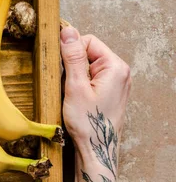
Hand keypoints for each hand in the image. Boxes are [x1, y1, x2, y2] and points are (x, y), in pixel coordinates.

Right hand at [60, 26, 130, 164]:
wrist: (97, 150)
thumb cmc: (88, 123)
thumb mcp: (75, 87)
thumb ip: (72, 57)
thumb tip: (68, 32)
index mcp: (115, 67)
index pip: (88, 41)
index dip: (70, 52)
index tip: (61, 69)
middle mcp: (120, 72)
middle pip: (89, 53)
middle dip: (73, 65)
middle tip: (67, 85)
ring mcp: (117, 83)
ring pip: (89, 66)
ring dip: (75, 76)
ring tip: (72, 94)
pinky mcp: (111, 92)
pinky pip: (92, 78)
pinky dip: (81, 85)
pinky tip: (77, 99)